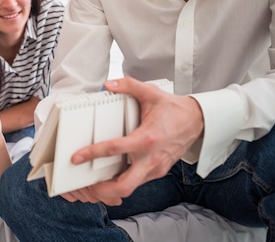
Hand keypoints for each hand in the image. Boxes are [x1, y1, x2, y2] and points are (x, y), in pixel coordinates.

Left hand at [60, 76, 203, 204]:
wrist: (198, 121)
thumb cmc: (174, 109)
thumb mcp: (151, 92)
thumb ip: (128, 85)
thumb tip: (108, 85)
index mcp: (146, 138)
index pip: (115, 149)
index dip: (92, 154)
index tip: (77, 158)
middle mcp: (151, 158)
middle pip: (124, 185)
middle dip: (102, 189)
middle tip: (85, 185)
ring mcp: (156, 168)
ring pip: (131, 188)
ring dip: (111, 190)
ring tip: (93, 184)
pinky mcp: (158, 171)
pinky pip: (138, 183)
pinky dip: (122, 184)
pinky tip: (110, 177)